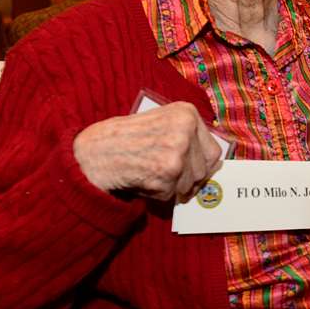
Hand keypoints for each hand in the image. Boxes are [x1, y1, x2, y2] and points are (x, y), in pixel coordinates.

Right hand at [73, 102, 224, 200]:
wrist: (94, 150)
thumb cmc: (126, 137)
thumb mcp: (161, 122)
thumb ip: (188, 136)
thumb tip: (214, 163)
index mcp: (187, 113)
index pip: (213, 151)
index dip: (202, 165)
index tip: (191, 169)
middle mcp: (185, 131)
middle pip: (204, 171)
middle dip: (187, 179)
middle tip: (164, 174)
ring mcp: (177, 153)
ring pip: (190, 185)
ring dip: (172, 187)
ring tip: (150, 172)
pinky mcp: (166, 175)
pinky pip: (172, 195)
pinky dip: (158, 194)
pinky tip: (142, 179)